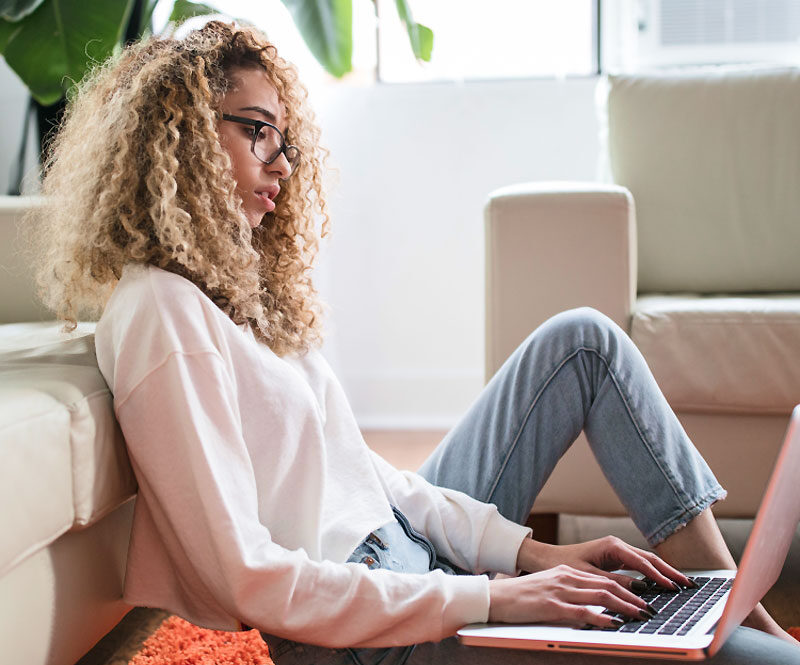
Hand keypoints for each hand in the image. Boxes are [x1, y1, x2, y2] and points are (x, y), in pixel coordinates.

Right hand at [488, 564, 655, 627]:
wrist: (495, 596)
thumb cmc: (521, 596)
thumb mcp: (549, 587)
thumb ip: (570, 592)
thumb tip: (594, 605)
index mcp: (566, 573)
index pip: (603, 579)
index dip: (626, 588)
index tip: (643, 598)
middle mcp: (566, 578)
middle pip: (607, 585)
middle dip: (633, 597)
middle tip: (650, 608)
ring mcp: (559, 591)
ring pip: (600, 596)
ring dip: (625, 607)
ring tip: (641, 615)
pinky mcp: (551, 606)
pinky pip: (582, 612)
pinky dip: (601, 618)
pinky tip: (614, 624)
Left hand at [516, 536, 692, 591]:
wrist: (548, 558)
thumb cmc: (564, 564)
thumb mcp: (589, 576)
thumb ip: (614, 582)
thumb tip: (640, 590)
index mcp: (612, 546)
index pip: (642, 562)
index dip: (659, 576)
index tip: (674, 588)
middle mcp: (617, 545)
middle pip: (650, 559)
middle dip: (670, 571)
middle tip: (689, 584)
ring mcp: (617, 550)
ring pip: (646, 561)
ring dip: (664, 572)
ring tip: (682, 584)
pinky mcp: (615, 557)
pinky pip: (639, 565)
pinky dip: (652, 573)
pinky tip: (662, 582)